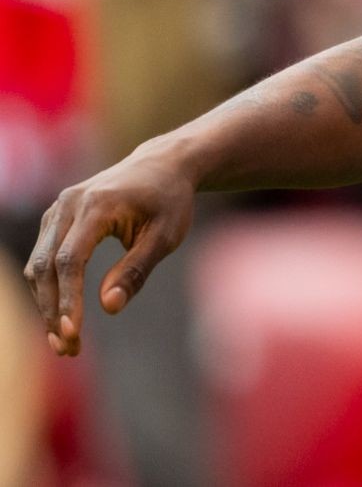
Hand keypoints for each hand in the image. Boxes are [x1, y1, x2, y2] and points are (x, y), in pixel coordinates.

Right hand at [23, 145, 195, 356]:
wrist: (162, 165)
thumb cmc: (169, 201)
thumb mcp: (166, 235)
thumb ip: (137, 270)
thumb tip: (108, 307)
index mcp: (97, 205)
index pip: (71, 260)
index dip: (68, 299)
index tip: (73, 333)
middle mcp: (68, 204)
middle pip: (46, 266)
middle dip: (53, 310)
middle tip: (68, 349)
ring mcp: (57, 209)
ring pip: (38, 265)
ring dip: (47, 305)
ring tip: (67, 342)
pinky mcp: (55, 218)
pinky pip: (43, 258)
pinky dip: (48, 289)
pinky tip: (63, 316)